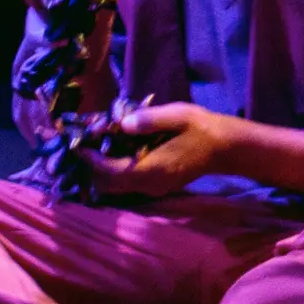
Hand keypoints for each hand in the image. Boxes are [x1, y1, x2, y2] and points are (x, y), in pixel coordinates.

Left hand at [79, 101, 237, 197]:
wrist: (227, 148)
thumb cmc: (202, 129)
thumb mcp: (178, 115)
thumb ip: (148, 119)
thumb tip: (120, 122)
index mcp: (152, 169)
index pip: (109, 171)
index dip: (89, 158)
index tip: (76, 141)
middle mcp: (150, 184)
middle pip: (106, 184)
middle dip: (89, 165)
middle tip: (80, 142)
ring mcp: (153, 188)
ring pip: (114, 187)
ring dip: (99, 170)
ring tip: (91, 145)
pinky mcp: (156, 185)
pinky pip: (125, 185)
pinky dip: (111, 171)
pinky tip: (109, 151)